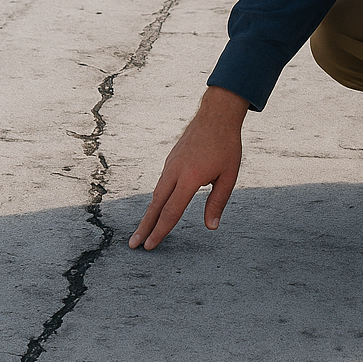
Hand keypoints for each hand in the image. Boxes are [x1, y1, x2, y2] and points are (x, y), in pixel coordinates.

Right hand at [128, 85, 248, 250]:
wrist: (216, 115)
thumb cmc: (226, 146)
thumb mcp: (229, 176)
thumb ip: (218, 202)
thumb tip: (211, 227)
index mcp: (190, 178)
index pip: (171, 211)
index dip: (160, 231)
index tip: (150, 245)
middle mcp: (175, 171)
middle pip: (156, 205)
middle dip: (144, 227)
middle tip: (133, 245)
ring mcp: (170, 164)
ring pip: (156, 194)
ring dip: (149, 214)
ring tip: (142, 231)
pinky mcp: (171, 160)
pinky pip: (161, 183)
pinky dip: (156, 199)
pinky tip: (157, 208)